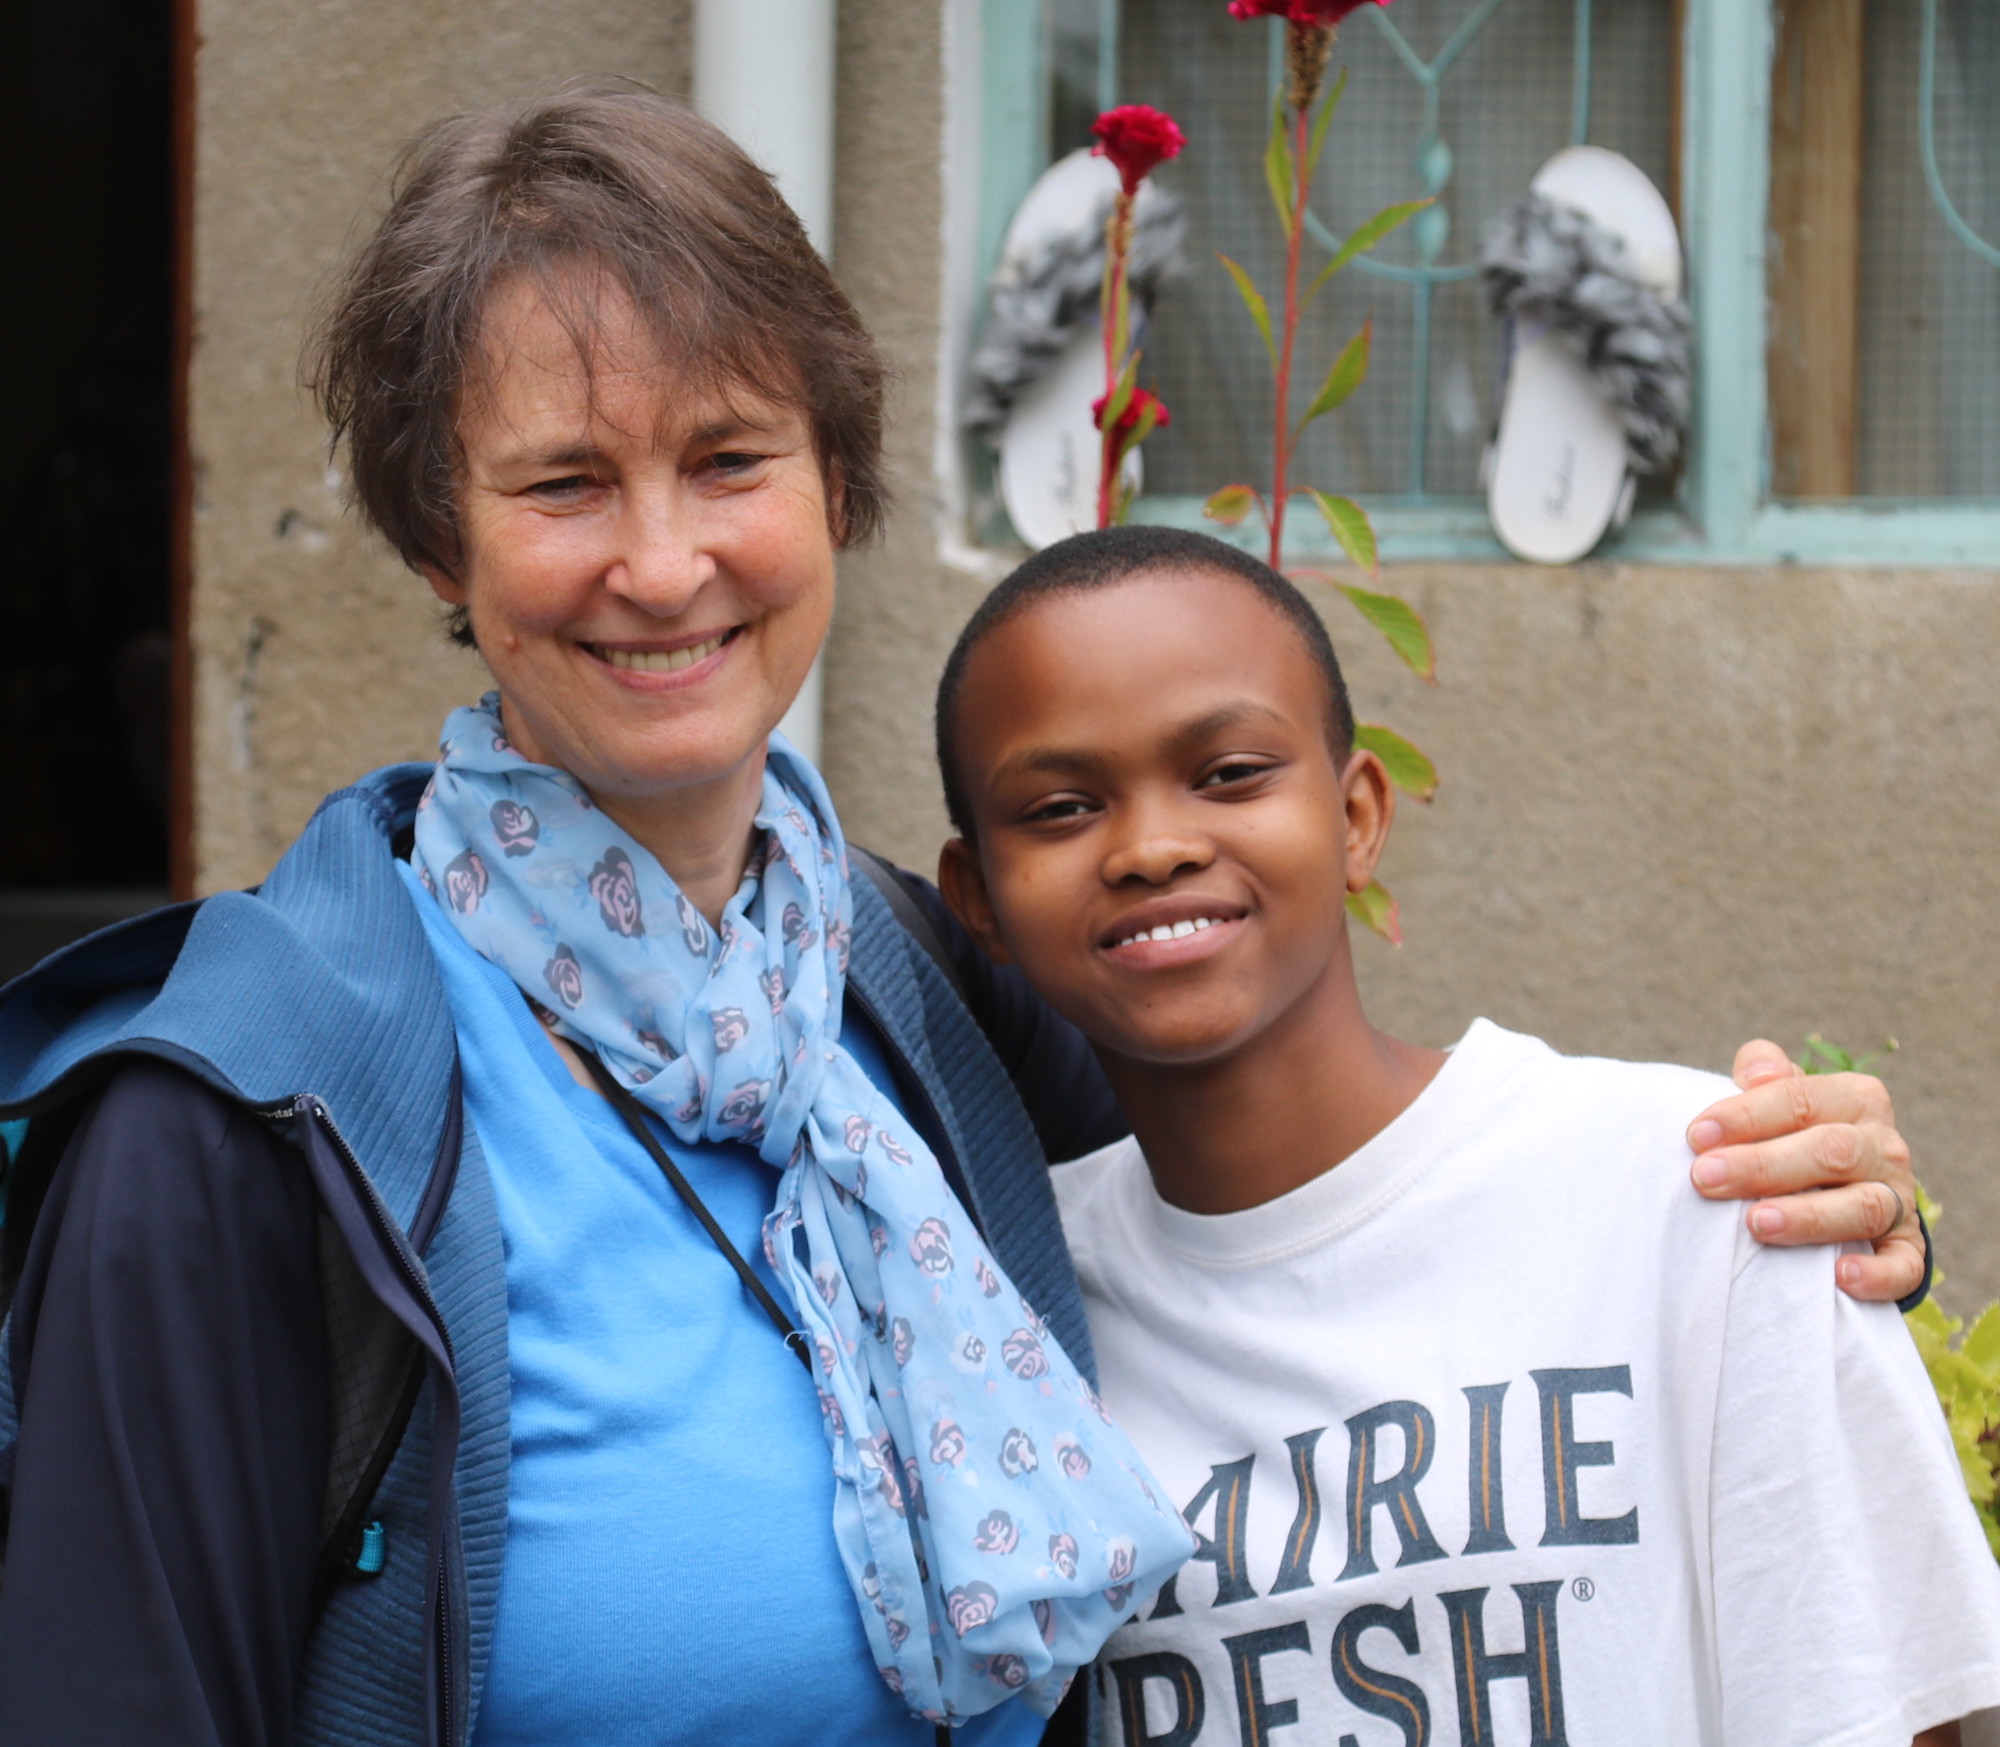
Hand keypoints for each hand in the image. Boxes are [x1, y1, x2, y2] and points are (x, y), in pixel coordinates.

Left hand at [1685, 1040, 1921, 1303]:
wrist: (1845, 1186)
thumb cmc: (1794, 1133)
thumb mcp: (1782, 1096)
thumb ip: (1765, 1072)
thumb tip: (1754, 1073)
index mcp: (1855, 1098)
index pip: (1801, 1099)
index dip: (1748, 1115)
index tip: (1696, 1135)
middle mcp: (1883, 1146)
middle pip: (1829, 1151)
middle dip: (1762, 1165)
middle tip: (1705, 1178)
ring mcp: (1899, 1199)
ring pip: (1862, 1207)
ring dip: (1808, 1217)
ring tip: (1756, 1224)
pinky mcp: (1906, 1249)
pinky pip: (1902, 1265)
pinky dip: (1877, 1274)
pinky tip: (1840, 1278)